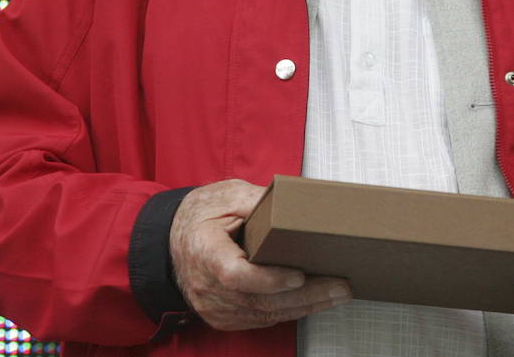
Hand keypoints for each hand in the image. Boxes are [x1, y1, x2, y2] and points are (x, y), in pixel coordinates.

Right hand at [170, 179, 350, 330]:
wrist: (173, 240)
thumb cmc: (200, 215)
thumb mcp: (226, 195)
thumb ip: (258, 200)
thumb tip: (296, 204)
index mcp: (204, 252)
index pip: (235, 275)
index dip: (269, 279)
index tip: (298, 275)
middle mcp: (206, 287)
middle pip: (258, 300)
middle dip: (305, 295)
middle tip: (340, 286)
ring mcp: (214, 307)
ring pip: (264, 314)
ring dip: (304, 306)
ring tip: (337, 293)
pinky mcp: (223, 316)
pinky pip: (260, 319)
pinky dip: (289, 311)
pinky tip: (314, 301)